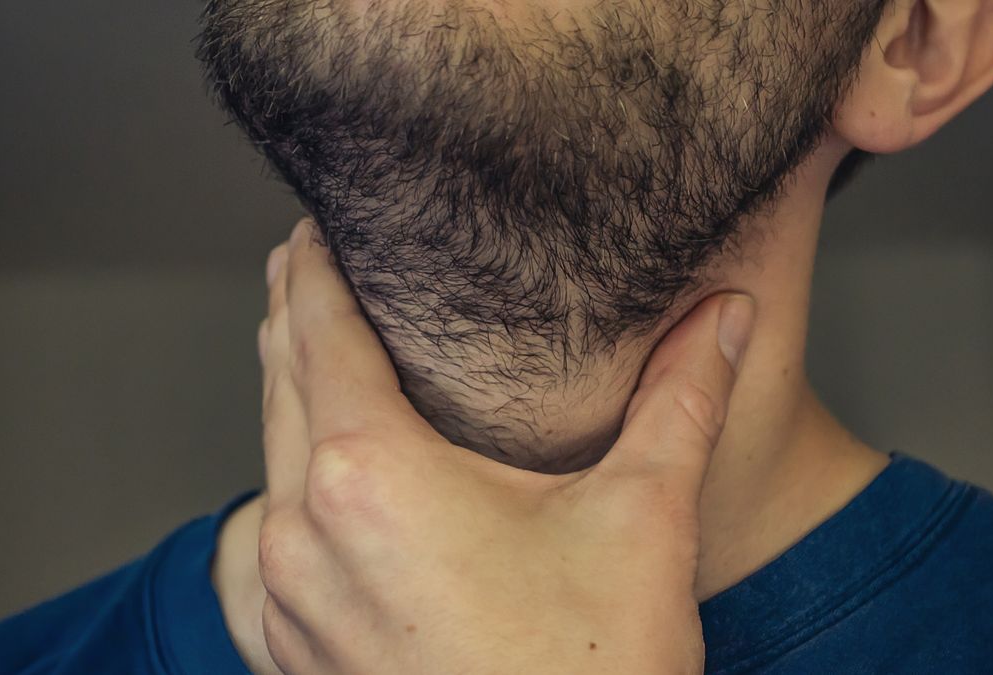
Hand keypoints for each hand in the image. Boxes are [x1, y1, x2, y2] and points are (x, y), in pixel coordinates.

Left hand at [254, 218, 754, 673]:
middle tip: (306, 266)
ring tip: (312, 359)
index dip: (310, 266)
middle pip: (278, 382)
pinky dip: (281, 489)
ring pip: (266, 462)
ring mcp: (286, 601)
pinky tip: (308, 487)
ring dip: (285, 401)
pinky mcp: (291, 652)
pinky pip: (263, 542)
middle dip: (291, 317)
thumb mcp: (642, 518)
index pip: (315, 329)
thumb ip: (683, 398)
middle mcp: (302, 531)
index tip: (314, 226)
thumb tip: (728, 314)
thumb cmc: (591, 671)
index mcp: (369, 473)